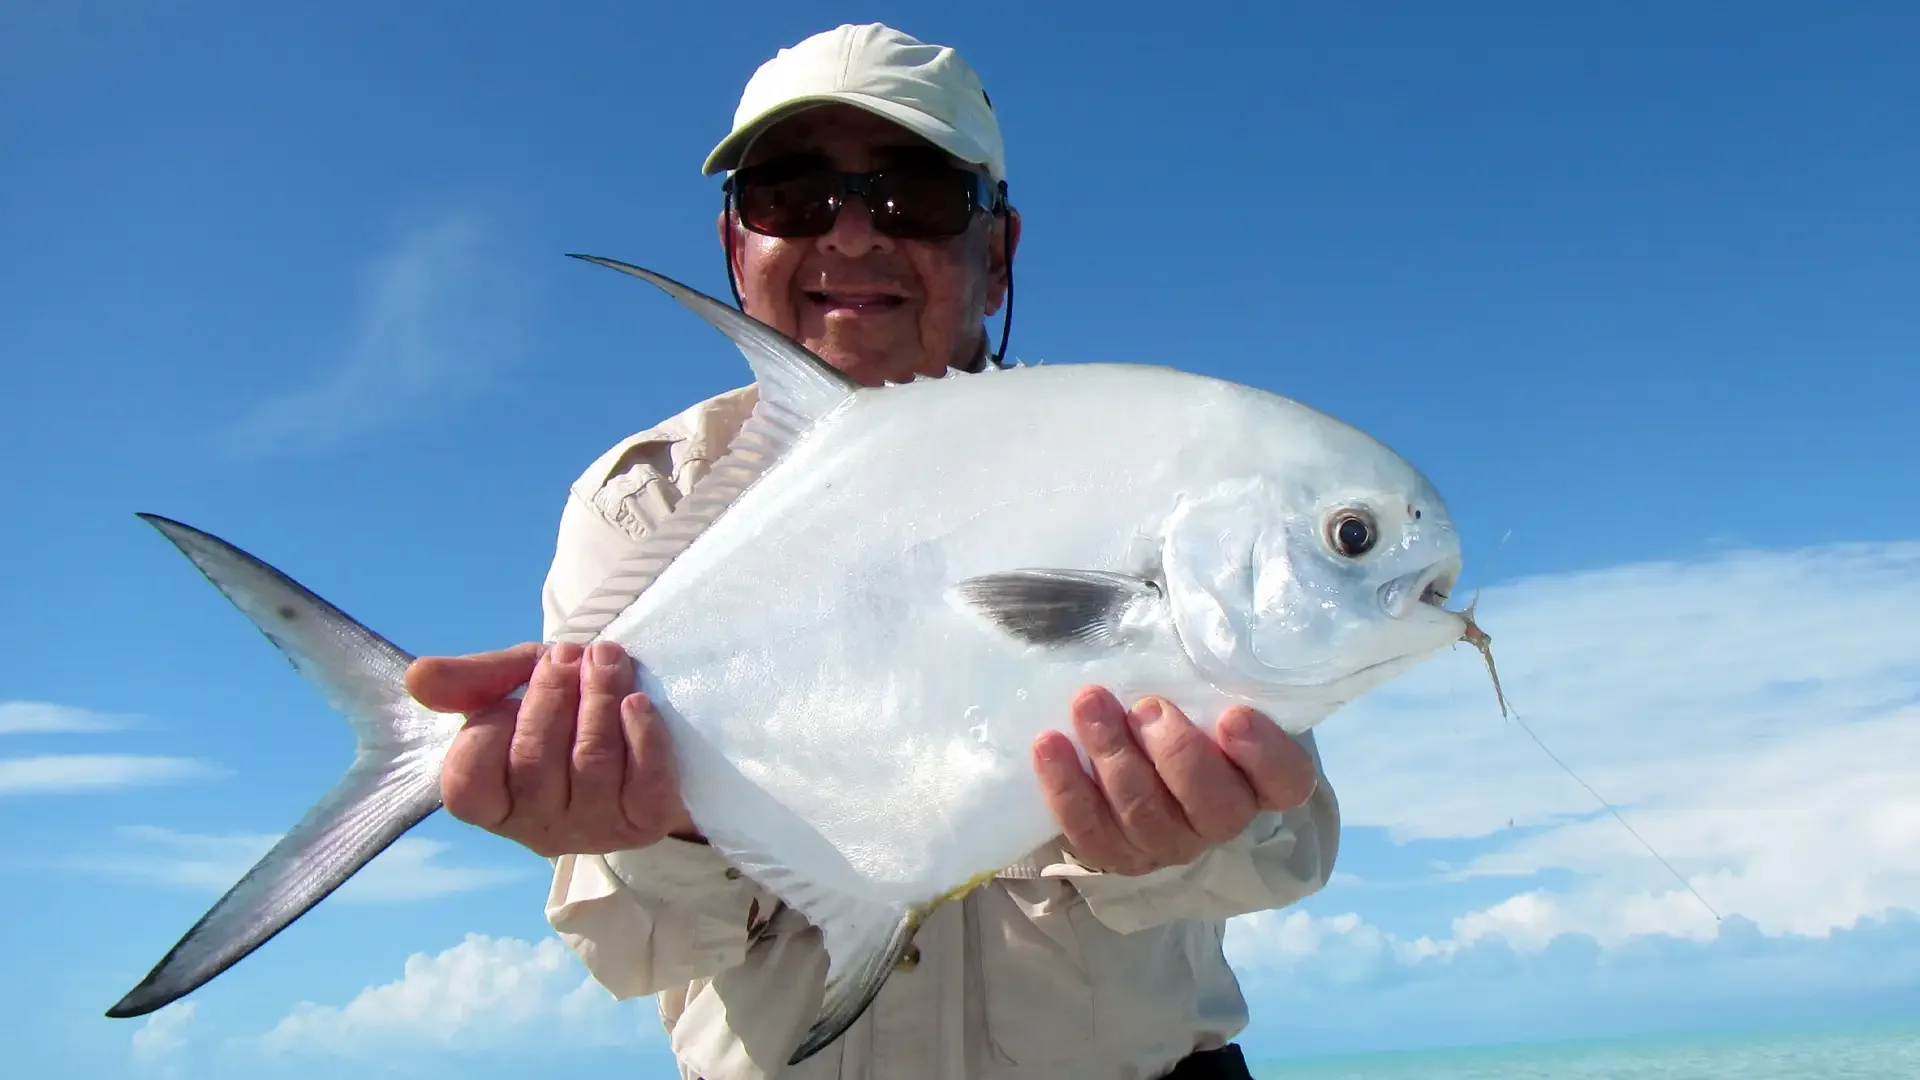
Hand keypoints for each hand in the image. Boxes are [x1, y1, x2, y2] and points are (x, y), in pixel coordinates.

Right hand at [405, 640, 698, 857]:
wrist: (639, 729)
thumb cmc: (566, 710)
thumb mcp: (515, 687)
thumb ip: (472, 682)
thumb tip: (417, 677)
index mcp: (492, 801)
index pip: (468, 782)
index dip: (490, 728)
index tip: (516, 682)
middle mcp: (538, 826)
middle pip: (534, 763)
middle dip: (551, 697)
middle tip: (569, 654)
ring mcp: (594, 828)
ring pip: (591, 764)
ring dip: (599, 699)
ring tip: (606, 659)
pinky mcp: (645, 821)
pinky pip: (645, 784)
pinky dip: (643, 737)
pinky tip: (637, 702)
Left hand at [1032, 687, 1317, 875]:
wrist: (1138, 762)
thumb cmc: (1184, 710)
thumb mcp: (1206, 688)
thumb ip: (1206, 670)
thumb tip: (1175, 617)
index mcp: (1260, 781)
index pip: (1286, 781)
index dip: (1264, 756)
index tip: (1233, 715)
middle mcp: (1220, 820)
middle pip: (1213, 805)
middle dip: (1176, 753)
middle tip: (1146, 706)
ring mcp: (1166, 843)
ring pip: (1144, 815)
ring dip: (1113, 757)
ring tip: (1089, 703)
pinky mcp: (1113, 853)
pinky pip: (1088, 831)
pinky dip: (1066, 787)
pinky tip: (1049, 743)